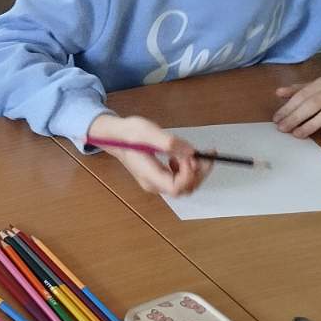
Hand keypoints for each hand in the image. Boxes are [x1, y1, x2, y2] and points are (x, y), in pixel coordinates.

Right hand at [87, 112, 207, 196]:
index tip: (191, 156)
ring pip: (186, 186)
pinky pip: (181, 180)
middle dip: (199, 173)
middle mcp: (154, 184)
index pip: (176, 187)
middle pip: (185, 189)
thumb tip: (191, 151)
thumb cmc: (128, 133)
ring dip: (196, 171)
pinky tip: (183, 157)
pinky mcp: (160, 177)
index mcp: (149, 176)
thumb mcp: (148, 132)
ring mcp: (157, 182)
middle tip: (206, 153)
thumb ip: (169, 143)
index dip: (189, 174)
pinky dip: (189, 169)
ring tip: (195, 154)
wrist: (115, 136)